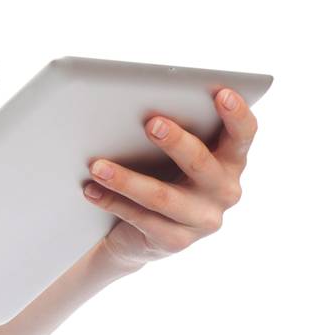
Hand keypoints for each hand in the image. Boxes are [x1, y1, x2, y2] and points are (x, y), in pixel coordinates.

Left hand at [81, 87, 258, 271]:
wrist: (143, 233)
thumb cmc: (161, 174)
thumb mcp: (173, 154)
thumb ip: (173, 130)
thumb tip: (138, 105)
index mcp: (231, 161)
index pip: (243, 135)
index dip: (237, 114)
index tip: (222, 93)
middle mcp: (225, 191)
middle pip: (201, 163)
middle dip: (176, 141)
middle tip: (150, 123)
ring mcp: (203, 220)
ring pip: (163, 196)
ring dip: (126, 179)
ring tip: (97, 165)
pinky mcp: (176, 241)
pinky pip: (141, 219)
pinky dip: (112, 201)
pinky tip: (91, 190)